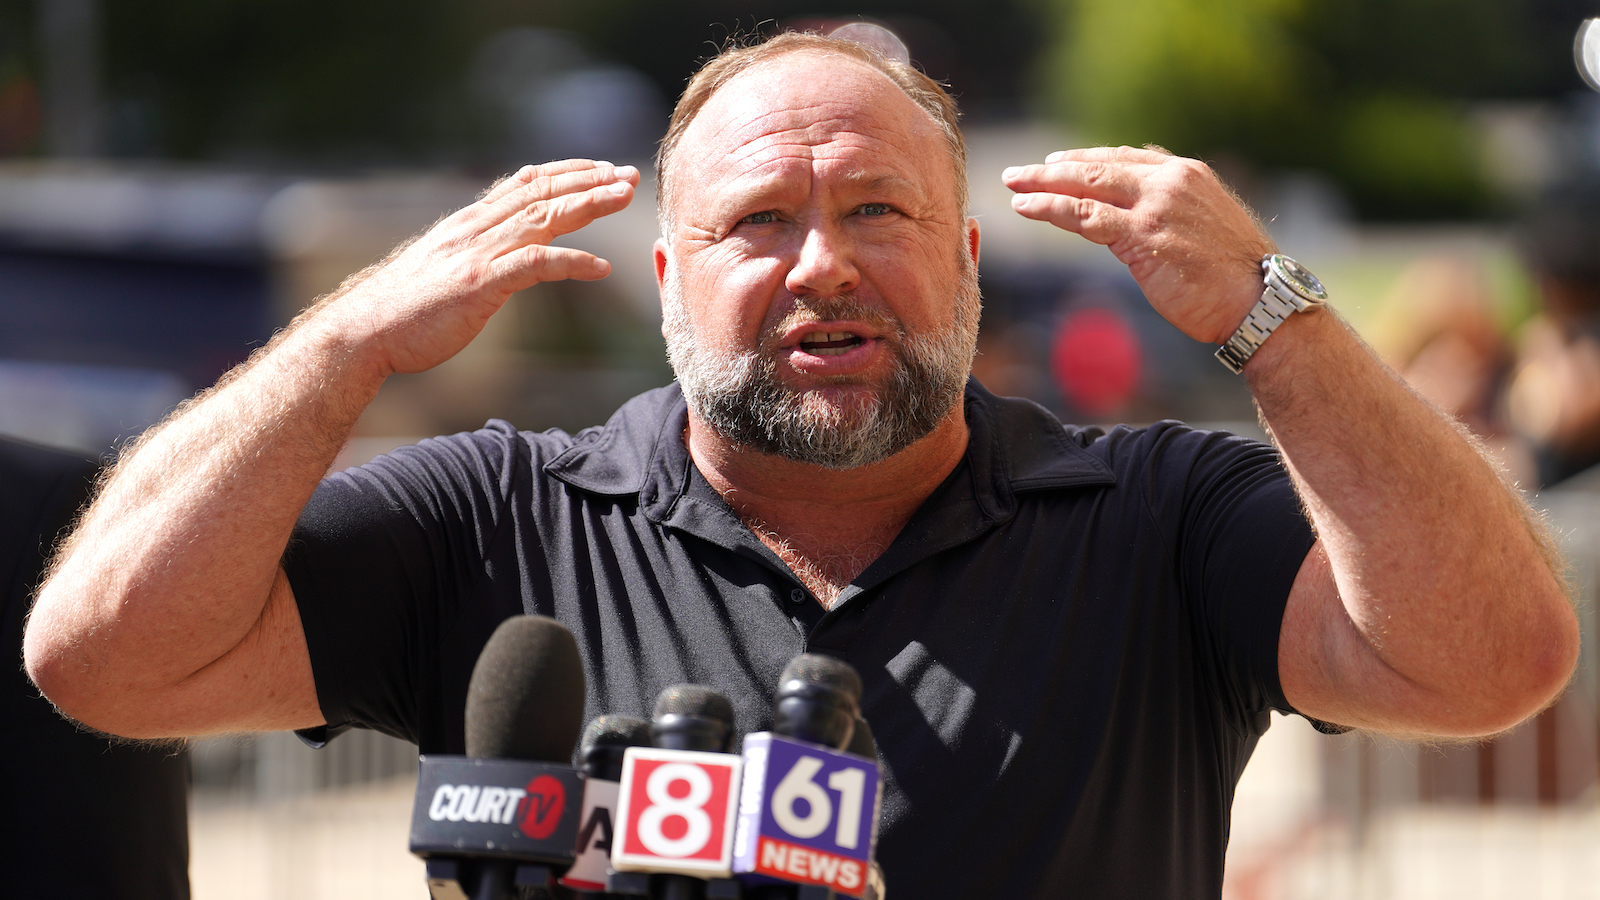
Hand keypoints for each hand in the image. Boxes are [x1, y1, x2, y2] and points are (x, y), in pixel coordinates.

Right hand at [324, 159, 639, 375]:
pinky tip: (601, 268)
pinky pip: (535, 265)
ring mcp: (477, 253)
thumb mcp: (442, 268)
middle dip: (590, 179)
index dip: (567, 172)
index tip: (601, 168)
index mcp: (468, 223)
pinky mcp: (479, 284)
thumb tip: (496, 255)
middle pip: (542, 192)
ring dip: (589, 204)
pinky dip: (572, 262)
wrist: (363, 331)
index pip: (525, 183)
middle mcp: (475, 228)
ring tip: (625, 197)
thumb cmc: (402, 310)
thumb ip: (472, 254)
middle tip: (630, 174)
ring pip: (544, 217)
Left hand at [1002, 146, 1273, 343]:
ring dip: (1044, 184)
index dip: (1088, 160)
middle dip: (1055, 168)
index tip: (1058, 162)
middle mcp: (1171, 181)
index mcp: (1187, 175)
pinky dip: (1051, 208)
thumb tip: (1144, 213)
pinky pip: (1086, 215)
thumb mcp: (1205, 229)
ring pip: (1088, 185)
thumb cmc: (1237, 277)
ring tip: (1013, 186)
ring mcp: (1156, 205)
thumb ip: (1173, 212)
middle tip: (1019, 172)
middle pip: (1100, 166)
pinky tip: (1027, 208)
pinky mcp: (1143, 235)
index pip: (1126, 158)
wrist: (1261, 301)